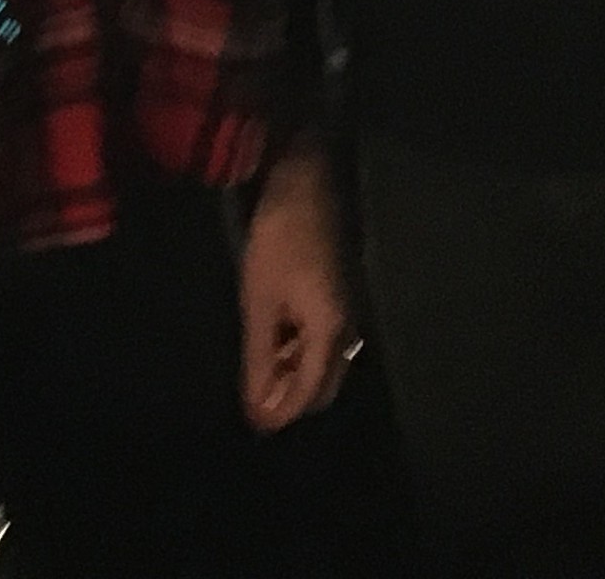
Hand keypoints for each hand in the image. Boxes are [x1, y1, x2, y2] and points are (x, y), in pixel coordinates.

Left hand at [237, 145, 356, 431]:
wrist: (309, 182)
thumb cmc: (279, 240)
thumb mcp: (261, 303)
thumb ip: (261, 360)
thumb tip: (260, 411)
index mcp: (332, 333)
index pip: (310, 395)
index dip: (281, 413)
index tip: (254, 421)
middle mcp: (350, 330)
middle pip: (325, 386)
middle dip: (292, 398)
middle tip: (256, 395)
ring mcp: (350, 311)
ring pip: (327, 363)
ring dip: (296, 372)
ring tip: (260, 367)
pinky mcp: (344, 295)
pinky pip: (326, 340)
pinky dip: (302, 349)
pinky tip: (277, 338)